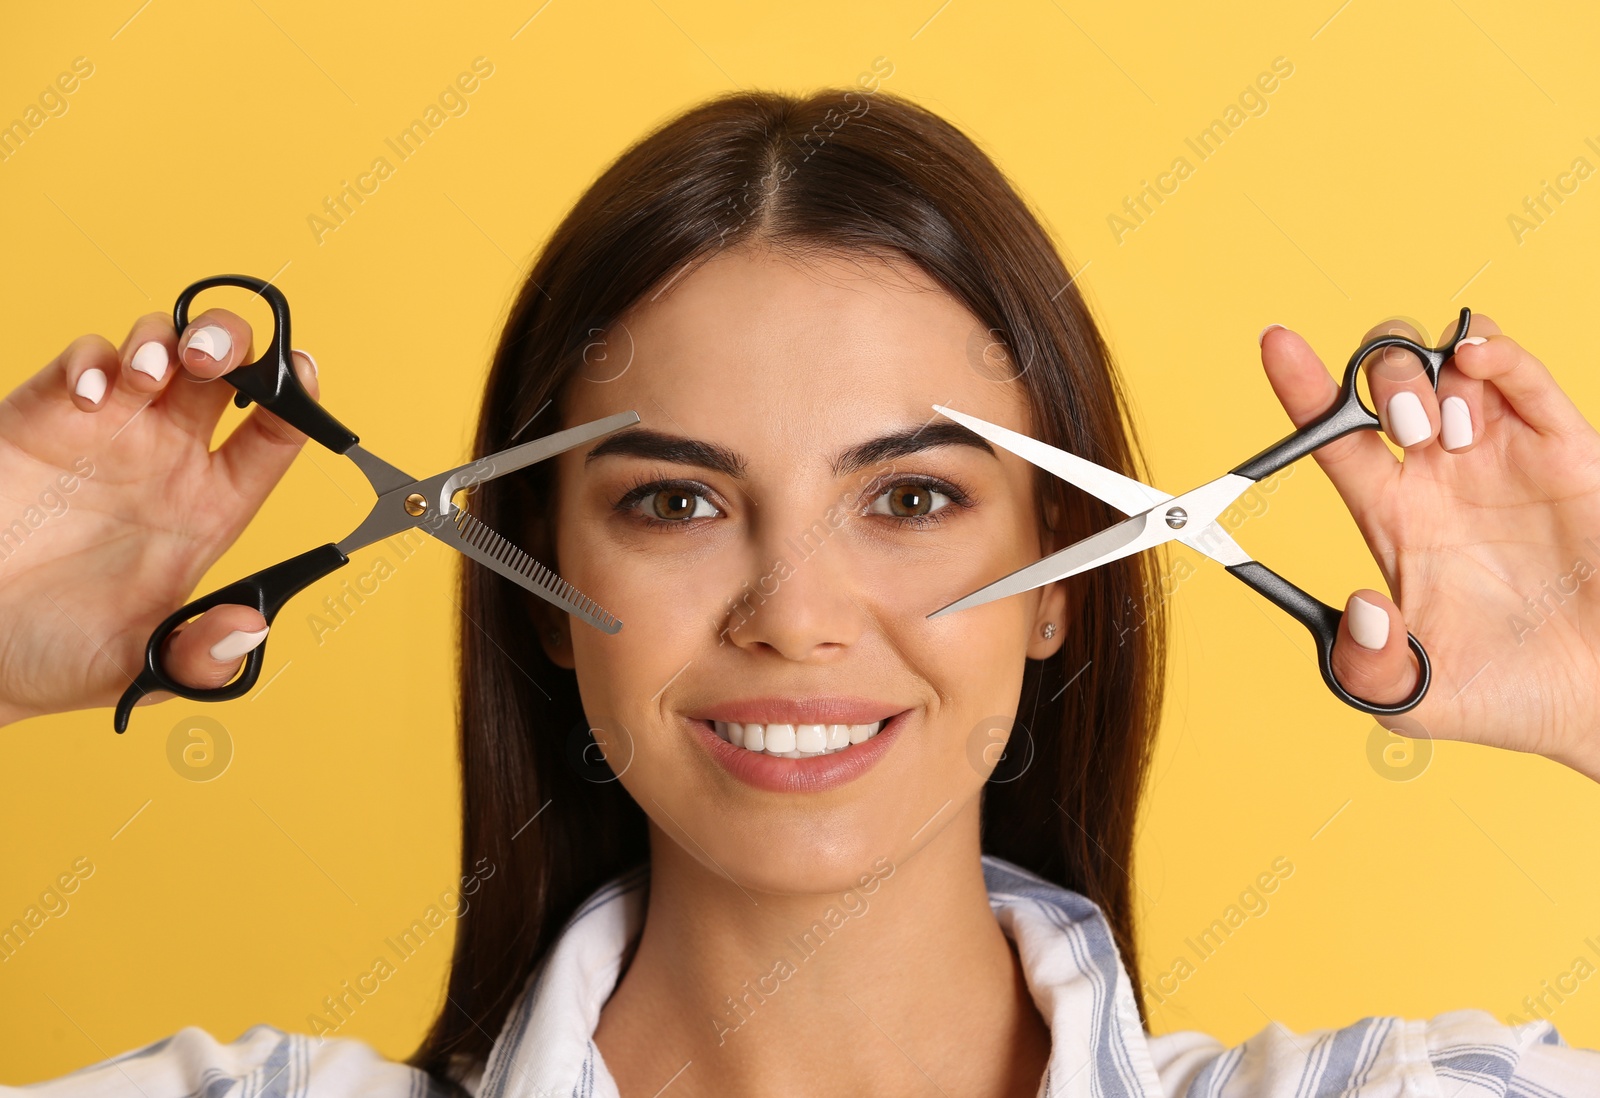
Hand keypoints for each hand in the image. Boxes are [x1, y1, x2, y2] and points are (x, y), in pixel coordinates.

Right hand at [0, 308, 320, 726]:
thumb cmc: (54, 654)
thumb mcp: (136, 667)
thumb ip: (197, 655)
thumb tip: (250, 629)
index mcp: (208, 509)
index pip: (273, 439)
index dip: (299, 400)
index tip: (306, 375)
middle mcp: (167, 460)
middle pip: (226, 372)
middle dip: (234, 344)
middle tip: (216, 359)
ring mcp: (108, 433)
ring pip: (159, 349)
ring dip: (164, 341)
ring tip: (151, 374)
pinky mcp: (43, 419)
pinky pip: (84, 363)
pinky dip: (92, 360)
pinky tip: (91, 396)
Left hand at [1259, 315, 1599, 780]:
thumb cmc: (1509, 695)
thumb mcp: (1416, 697)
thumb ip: (1370, 667)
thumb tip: (1360, 610)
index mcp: (1394, 519)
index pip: (1333, 438)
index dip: (1302, 388)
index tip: (1276, 344)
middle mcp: (1441, 477)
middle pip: (1388, 385)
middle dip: (1380, 381)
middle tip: (1402, 429)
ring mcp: (1502, 458)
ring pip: (1452, 368)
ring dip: (1435, 377)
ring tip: (1451, 435)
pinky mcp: (1567, 454)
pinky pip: (1528, 383)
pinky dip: (1496, 353)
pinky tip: (1476, 357)